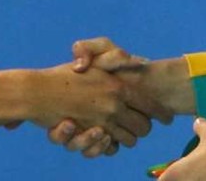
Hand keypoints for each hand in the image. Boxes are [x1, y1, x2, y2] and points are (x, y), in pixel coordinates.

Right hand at [47, 37, 184, 156]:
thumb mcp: (92, 58)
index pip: (151, 106)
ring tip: (121, 128)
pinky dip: (110, 145)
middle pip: (144, 128)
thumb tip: (139, 60)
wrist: (38, 92)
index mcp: (118, 87)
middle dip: (143, 126)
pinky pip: (111, 149)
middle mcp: (114, 107)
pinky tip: (106, 136)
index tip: (167, 118)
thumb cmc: (65, 73)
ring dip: (127, 136)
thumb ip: (115, 56)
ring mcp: (102, 123)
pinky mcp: (89, 137)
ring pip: (130, 141)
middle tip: (140, 121)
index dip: (162, 113)